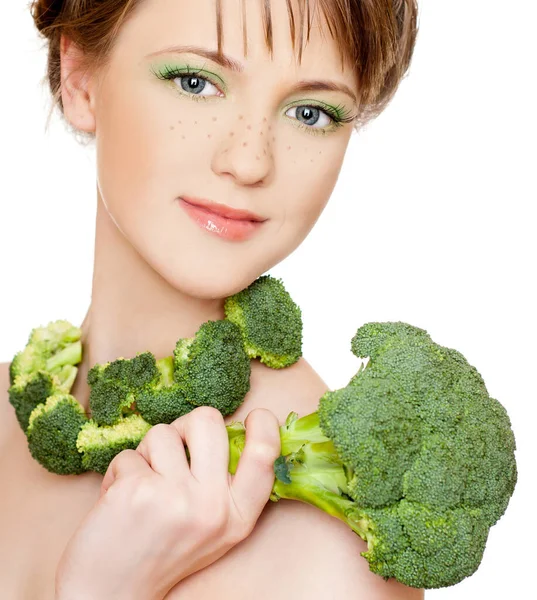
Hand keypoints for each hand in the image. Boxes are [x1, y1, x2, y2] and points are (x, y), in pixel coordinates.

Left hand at [54, 406, 280, 599]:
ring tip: (143, 487)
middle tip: (173, 450)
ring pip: (162, 433)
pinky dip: (119, 471)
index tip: (254, 417)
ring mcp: (176, 497)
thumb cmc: (163, 550)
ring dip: (147, 455)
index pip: (264, 455)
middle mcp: (213, 506)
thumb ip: (226, 484)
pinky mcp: (137, 491)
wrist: (112, 592)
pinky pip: (128, 453)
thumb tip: (228, 428)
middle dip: (184, 426)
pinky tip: (119, 500)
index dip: (263, 426)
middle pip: (207, 420)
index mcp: (238, 515)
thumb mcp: (213, 526)